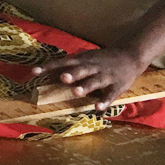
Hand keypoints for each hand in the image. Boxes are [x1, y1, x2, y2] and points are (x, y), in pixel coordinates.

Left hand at [31, 46, 148, 109]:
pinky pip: (110, 95)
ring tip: (76, 92)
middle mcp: (92, 67)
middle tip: (62, 77)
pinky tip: (97, 108)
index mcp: (81, 60)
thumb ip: (68, 66)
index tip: (34, 72)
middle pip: (80, 70)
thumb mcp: (85, 58)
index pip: (62, 63)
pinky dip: (104, 101)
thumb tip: (47, 73)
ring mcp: (105, 76)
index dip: (48, 67)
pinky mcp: (117, 86)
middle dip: (71, 74)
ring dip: (85, 86)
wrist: (130, 56)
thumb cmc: (101, 59)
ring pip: (94, 81)